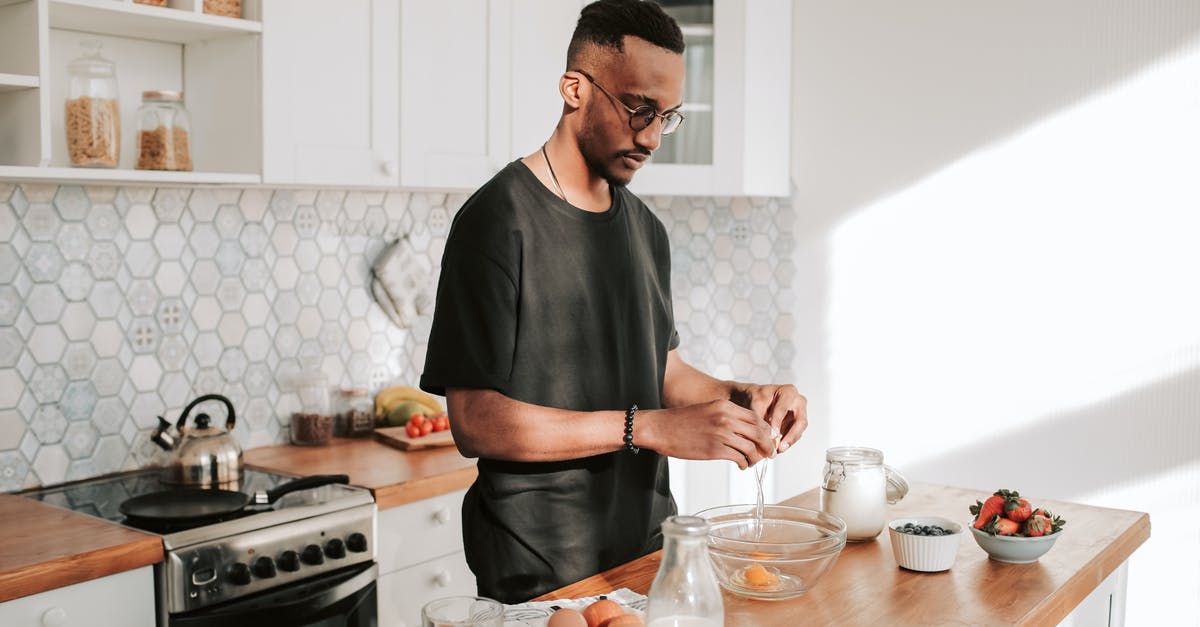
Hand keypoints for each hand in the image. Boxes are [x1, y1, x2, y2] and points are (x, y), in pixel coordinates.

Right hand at [643, 399, 775, 469]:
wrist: (660, 428)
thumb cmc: (682, 421)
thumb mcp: (708, 410)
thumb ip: (727, 417)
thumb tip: (746, 430)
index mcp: (725, 406)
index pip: (756, 418)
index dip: (766, 431)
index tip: (767, 439)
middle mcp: (726, 418)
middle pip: (759, 433)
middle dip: (767, 445)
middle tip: (769, 454)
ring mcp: (721, 434)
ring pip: (751, 448)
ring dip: (755, 458)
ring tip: (751, 462)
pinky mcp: (714, 450)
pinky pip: (739, 458)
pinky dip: (744, 464)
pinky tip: (741, 465)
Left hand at [731, 384, 807, 453]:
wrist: (755, 399)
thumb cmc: (756, 397)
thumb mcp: (755, 403)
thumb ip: (761, 418)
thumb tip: (767, 436)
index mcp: (788, 392)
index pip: (784, 409)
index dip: (777, 422)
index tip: (771, 434)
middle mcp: (798, 401)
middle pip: (800, 421)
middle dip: (790, 436)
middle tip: (780, 447)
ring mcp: (800, 413)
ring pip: (799, 430)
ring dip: (789, 442)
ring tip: (777, 451)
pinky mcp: (796, 424)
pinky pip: (795, 435)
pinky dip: (786, 442)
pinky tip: (777, 448)